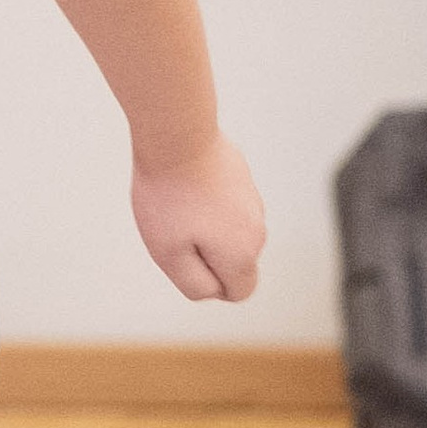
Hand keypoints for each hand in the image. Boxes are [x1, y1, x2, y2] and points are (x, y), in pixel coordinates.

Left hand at [132, 133, 265, 302]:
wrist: (177, 135)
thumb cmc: (168, 197)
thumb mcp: (169, 255)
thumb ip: (195, 284)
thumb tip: (215, 290)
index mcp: (243, 254)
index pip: (239, 292)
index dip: (210, 284)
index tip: (186, 256)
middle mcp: (258, 229)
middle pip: (233, 261)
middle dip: (205, 254)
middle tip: (176, 227)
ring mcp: (254, 200)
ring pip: (228, 231)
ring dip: (205, 226)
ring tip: (179, 202)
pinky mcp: (243, 178)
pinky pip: (224, 205)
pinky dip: (206, 201)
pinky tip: (186, 183)